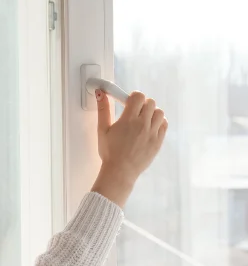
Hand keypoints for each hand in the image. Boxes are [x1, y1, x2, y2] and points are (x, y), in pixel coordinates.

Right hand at [92, 89, 167, 208]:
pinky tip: (150, 129)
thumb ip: (103, 110)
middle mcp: (143, 124)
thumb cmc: (110, 152)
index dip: (134, 98)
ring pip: (159, 113)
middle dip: (143, 105)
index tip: (129, 104)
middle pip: (150, 102)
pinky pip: (164, 125)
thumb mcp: (103, 130)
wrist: (120, 172)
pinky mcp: (158, 142)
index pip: (138, 96)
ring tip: (144, 122)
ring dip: (152, 113)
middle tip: (135, 114)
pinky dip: (159, 123)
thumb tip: (101, 93)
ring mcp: (152, 133)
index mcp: (128, 119)